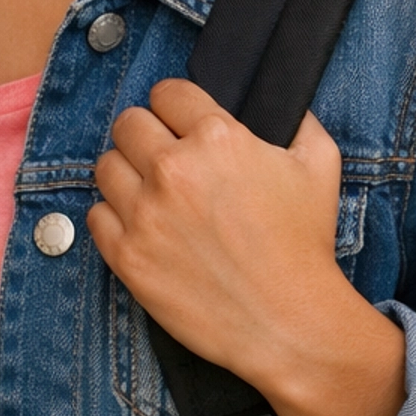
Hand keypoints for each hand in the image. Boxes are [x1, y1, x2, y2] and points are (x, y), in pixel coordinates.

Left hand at [88, 80, 405, 415]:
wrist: (290, 323)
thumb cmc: (305, 245)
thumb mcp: (319, 164)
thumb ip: (296, 120)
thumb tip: (278, 100)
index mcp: (217, 138)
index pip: (167, 92)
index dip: (176, 106)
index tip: (180, 123)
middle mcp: (173, 169)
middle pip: (128, 123)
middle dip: (146, 135)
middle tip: (163, 157)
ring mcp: (145, 214)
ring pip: (105, 166)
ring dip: (126, 174)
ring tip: (151, 194)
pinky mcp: (127, 256)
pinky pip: (95, 216)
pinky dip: (115, 219)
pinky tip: (143, 228)